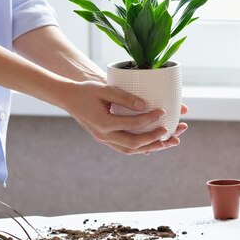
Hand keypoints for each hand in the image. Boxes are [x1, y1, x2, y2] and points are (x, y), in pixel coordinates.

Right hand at [61, 81, 185, 154]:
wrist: (68, 98)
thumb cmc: (86, 91)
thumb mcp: (104, 89)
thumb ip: (123, 97)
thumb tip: (143, 105)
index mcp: (104, 123)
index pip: (132, 124)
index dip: (150, 118)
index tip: (163, 111)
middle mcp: (104, 135)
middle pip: (134, 144)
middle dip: (155, 139)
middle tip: (171, 131)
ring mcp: (104, 140)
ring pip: (130, 150)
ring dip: (151, 147)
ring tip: (169, 143)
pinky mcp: (106, 139)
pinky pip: (125, 148)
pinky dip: (141, 148)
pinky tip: (154, 145)